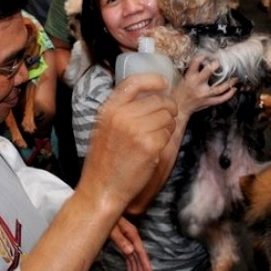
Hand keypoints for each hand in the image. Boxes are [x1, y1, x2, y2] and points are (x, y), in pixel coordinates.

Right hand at [77, 74, 177, 209]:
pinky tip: (153, 152)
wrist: (101, 189)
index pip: (134, 82)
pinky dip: (165, 142)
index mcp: (109, 109)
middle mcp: (122, 116)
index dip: (153, 80)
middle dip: (168, 110)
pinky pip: (168, 135)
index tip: (164, 83)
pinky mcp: (150, 146)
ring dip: (167, 127)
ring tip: (154, 140)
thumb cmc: (103, 162)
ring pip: (168, 117)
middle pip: (159, 101)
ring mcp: (137, 130)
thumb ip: (122, 111)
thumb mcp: (104, 128)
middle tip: (163, 122)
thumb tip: (150, 96)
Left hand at [110, 217, 152, 270]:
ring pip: (133, 258)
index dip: (144, 263)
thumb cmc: (105, 213)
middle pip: (137, 256)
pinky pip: (127, 255)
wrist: (101, 206)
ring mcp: (126, 239)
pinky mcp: (121, 241)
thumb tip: (131, 251)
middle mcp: (130, 237)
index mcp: (130, 233)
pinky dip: (130, 265)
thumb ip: (120, 239)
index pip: (139, 251)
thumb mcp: (112, 226)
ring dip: (136, 270)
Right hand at [173, 57, 236, 118]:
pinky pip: (221, 99)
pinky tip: (234, 89)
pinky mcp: (208, 102)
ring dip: (228, 83)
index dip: (201, 57)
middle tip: (220, 62)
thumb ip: (192, 72)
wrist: (179, 107)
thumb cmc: (180, 92)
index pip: (194, 63)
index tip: (205, 54)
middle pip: (207, 73)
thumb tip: (202, 61)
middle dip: (214, 66)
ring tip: (235, 78)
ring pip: (219, 88)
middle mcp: (197, 85)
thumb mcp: (182, 79)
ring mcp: (204, 95)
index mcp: (189, 78)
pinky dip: (229, 94)